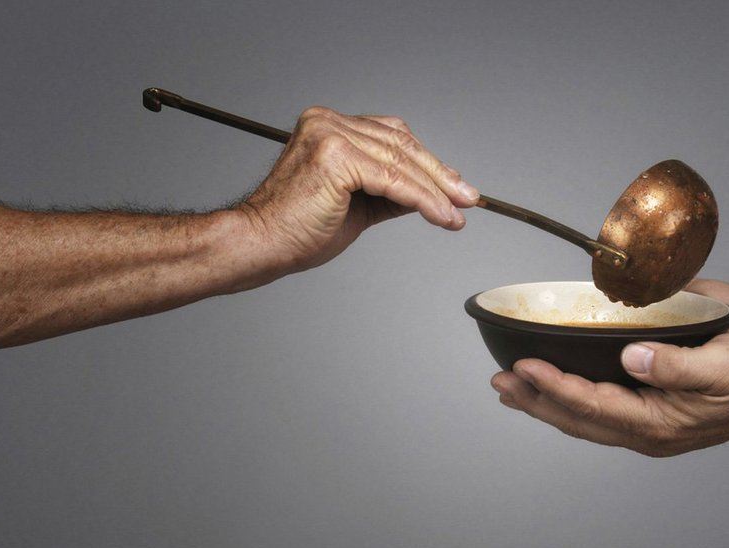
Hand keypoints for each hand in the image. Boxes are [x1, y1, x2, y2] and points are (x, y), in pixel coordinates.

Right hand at [237, 106, 478, 271]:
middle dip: (440, 175)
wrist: (261, 245)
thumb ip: (392, 192)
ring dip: (436, 191)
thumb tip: (432, 194)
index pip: (392, 136)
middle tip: (467, 199)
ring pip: (401, 163)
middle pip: (401, 145)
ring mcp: (329, 134)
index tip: (454, 187)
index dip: (427, 162)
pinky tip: (440, 215)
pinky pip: (393, 180)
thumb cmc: (298, 229)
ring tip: (457, 213)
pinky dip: (422, 200)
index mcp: (328, 125)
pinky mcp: (336, 156)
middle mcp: (327, 121)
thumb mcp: (359, 206)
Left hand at [490, 333, 728, 455]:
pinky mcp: (652, 405)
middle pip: (577, 417)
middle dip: (535, 401)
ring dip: (546, 402)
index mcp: (659, 422)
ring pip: (584, 416)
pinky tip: (558, 385)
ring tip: (512, 388)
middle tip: (499, 383)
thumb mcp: (725, 367)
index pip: (592, 405)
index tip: (522, 366)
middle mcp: (646, 426)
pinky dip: (572, 397)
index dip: (554, 386)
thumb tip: (634, 358)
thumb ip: (678, 365)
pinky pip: (601, 409)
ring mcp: (647, 419)